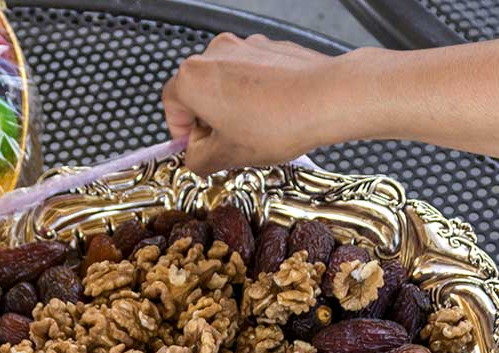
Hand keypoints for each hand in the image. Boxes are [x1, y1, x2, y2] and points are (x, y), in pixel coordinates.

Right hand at [162, 34, 372, 173]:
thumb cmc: (279, 122)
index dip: (182, 134)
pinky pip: (252, 74)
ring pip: (226, 83)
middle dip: (209, 121)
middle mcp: (215, 54)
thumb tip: (195, 158)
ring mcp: (244, 46)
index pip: (171, 107)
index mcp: (193, 78)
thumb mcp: (227, 156)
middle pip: (197, 92)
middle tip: (227, 146)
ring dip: (232, 108)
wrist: (328, 98)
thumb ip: (198, 160)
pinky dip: (255, 94)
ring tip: (255, 132)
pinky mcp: (269, 48)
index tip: (197, 149)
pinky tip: (273, 115)